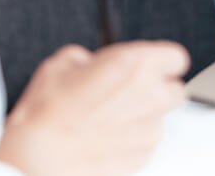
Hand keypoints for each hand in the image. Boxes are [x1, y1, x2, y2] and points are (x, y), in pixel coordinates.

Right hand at [0, 41, 189, 175]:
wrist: (38, 159)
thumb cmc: (47, 113)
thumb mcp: (62, 64)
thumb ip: (93, 59)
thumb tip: (96, 64)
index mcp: (134, 64)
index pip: (176, 57)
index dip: (161, 61)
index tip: (150, 65)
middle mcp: (150, 95)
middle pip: (174, 89)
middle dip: (155, 89)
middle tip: (127, 91)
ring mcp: (149, 129)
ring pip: (160, 117)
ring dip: (142, 115)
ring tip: (108, 118)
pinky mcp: (144, 155)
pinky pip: (147, 142)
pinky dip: (133, 138)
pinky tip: (106, 137)